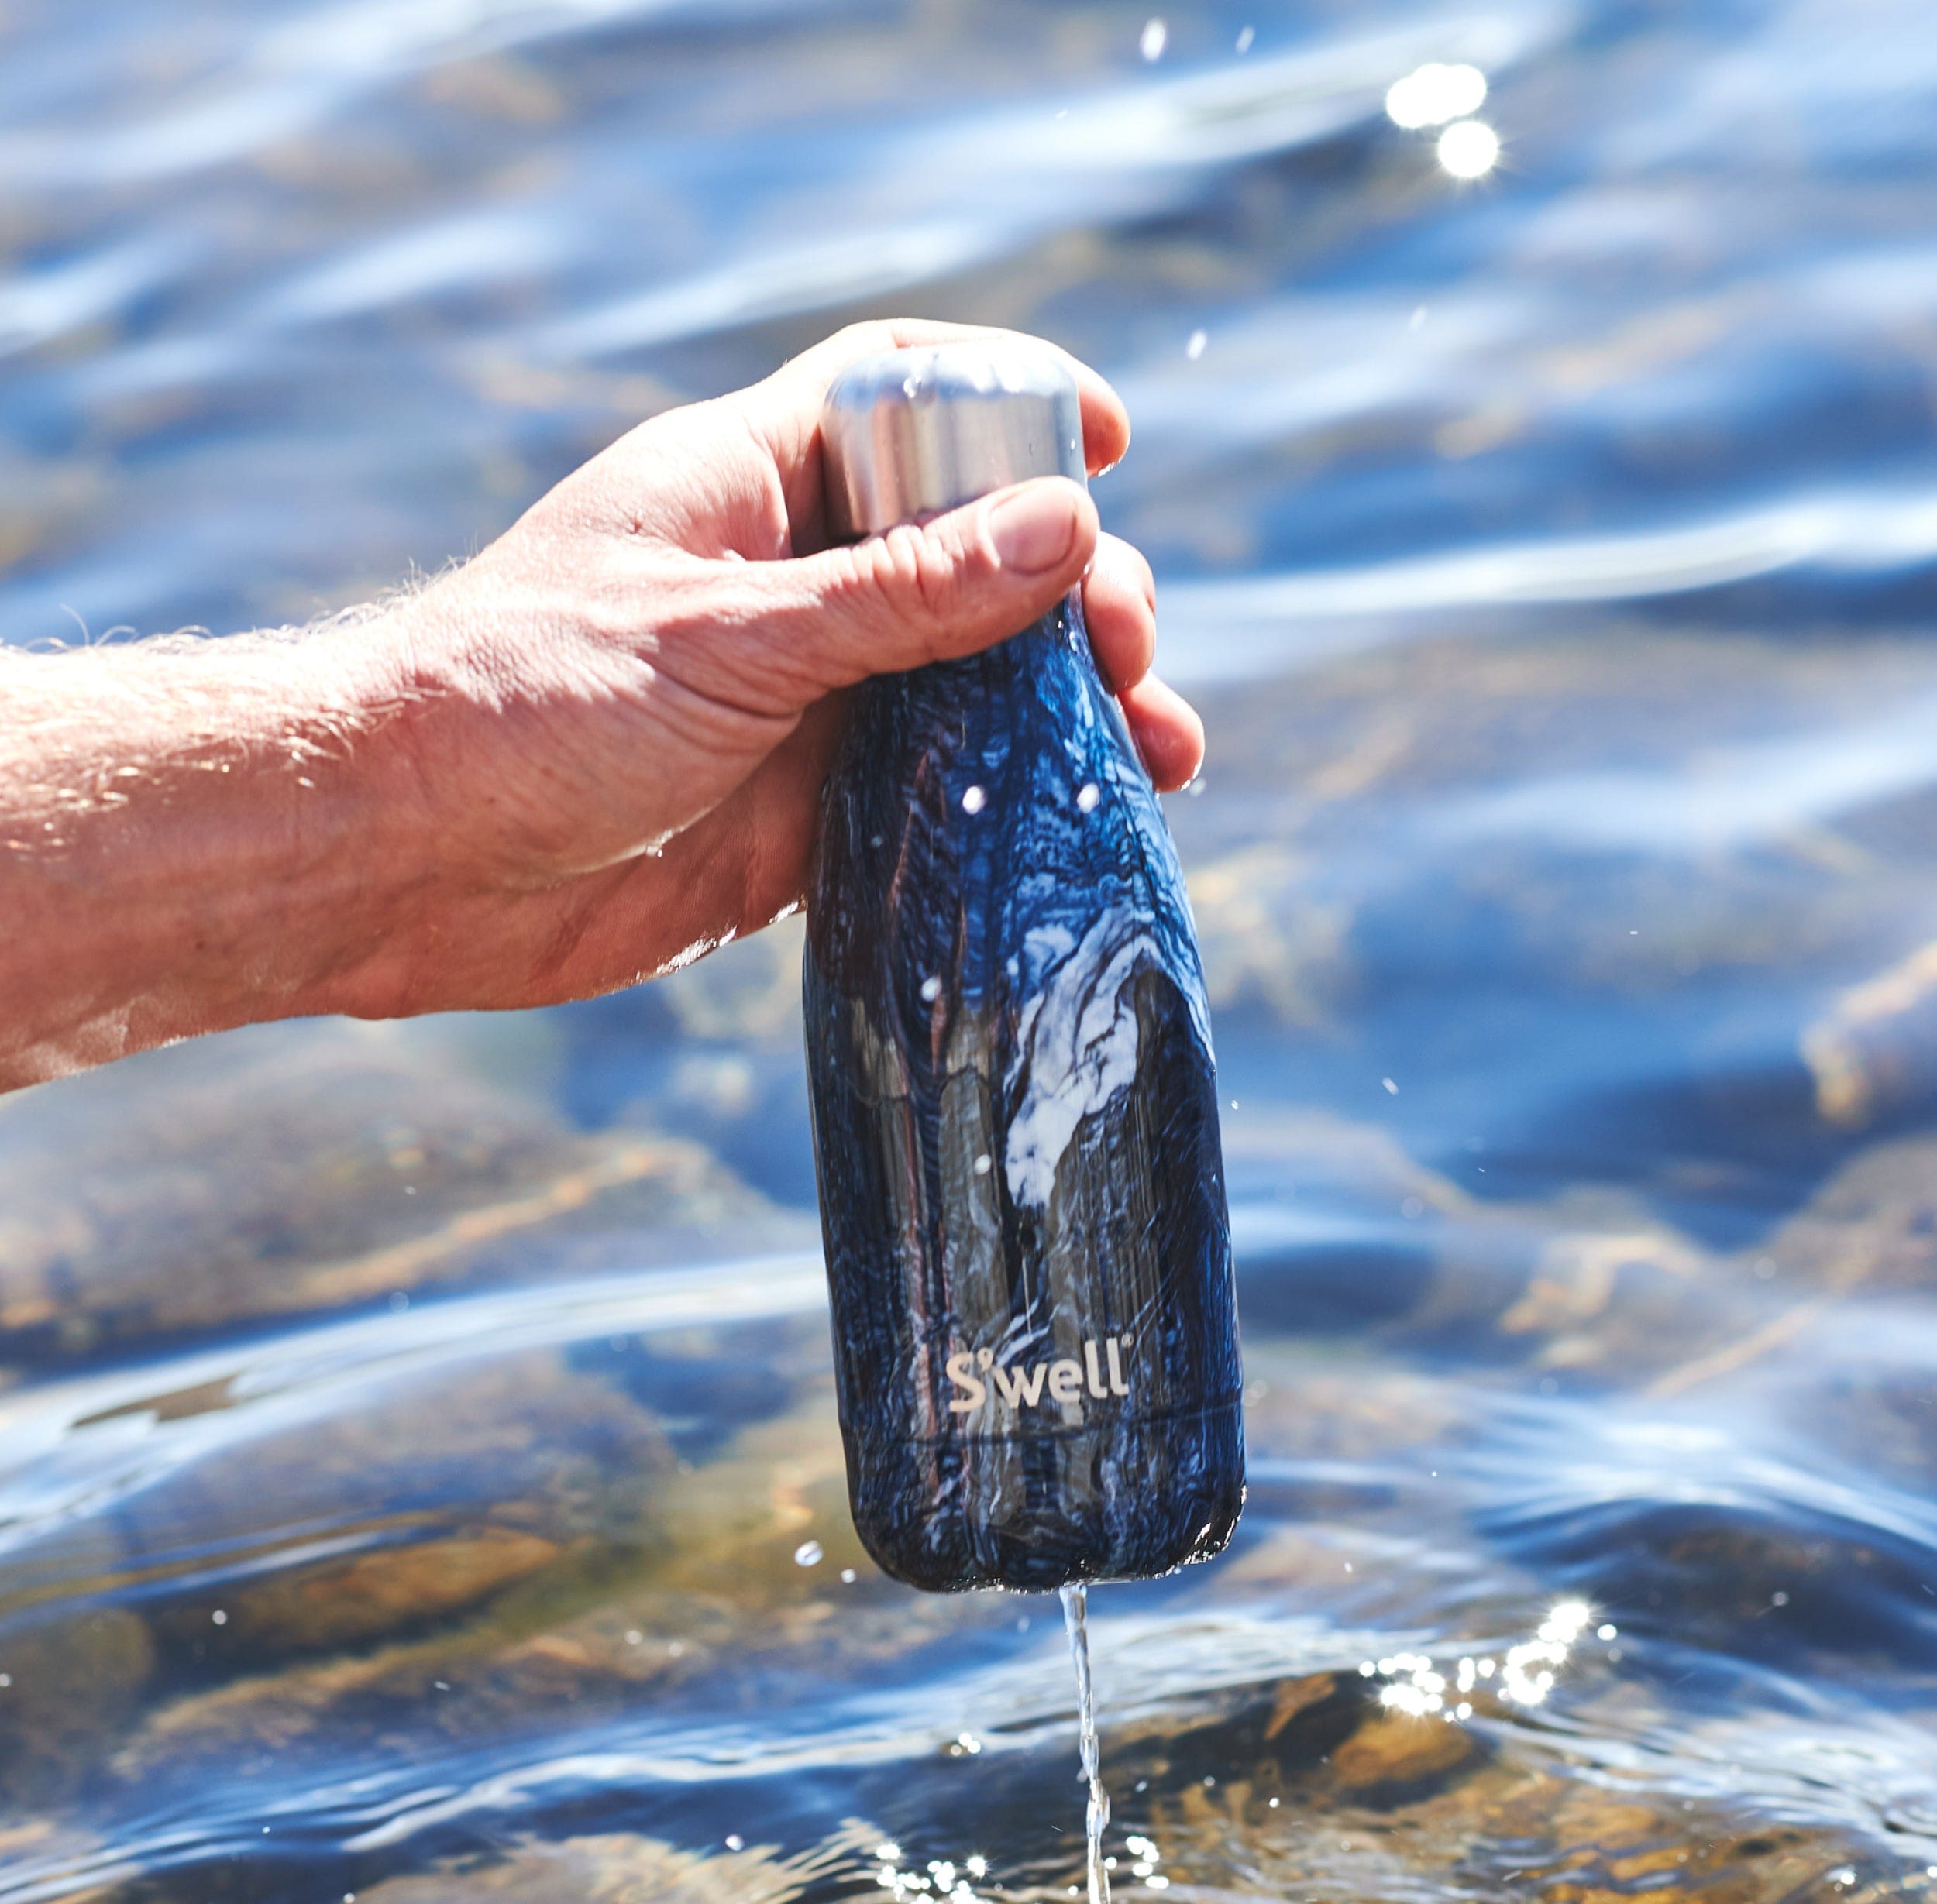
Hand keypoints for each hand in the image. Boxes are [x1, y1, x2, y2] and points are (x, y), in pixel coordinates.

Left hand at [351, 318, 1202, 1016]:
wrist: (402, 862)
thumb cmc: (528, 705)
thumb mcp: (728, 637)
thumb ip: (900, 594)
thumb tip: (1068, 523)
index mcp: (751, 483)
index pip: (901, 394)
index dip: (1009, 399)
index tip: (1108, 440)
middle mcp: (787, 583)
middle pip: (970, 551)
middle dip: (1071, 588)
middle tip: (1129, 648)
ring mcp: (799, 699)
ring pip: (967, 680)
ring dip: (1067, 707)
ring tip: (1160, 749)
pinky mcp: (798, 809)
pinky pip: (932, 788)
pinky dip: (1008, 798)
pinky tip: (1083, 822)